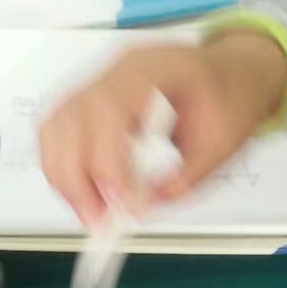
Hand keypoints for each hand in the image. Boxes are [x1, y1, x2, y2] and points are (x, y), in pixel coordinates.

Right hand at [39, 32, 286, 226]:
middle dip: (76, 177)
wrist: (230, 76)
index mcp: (158, 66)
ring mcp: (101, 79)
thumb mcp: (223, 144)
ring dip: (64, 175)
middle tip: (97, 221)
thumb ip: (185, 177)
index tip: (122, 204)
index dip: (107, 160)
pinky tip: (84, 192)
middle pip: (71, 116)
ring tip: (90, 212)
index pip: (110, 109)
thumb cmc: (230, 100)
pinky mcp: (90, 97)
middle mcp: (120, 67)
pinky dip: (62, 165)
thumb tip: (142, 206)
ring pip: (55, 124)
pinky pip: (58, 129)